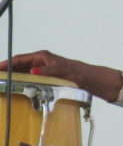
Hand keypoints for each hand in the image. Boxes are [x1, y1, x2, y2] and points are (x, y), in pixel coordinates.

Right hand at [0, 50, 120, 100]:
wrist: (90, 79)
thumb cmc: (78, 73)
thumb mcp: (63, 71)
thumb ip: (48, 71)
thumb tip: (33, 71)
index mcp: (43, 57)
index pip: (19, 59)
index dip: (6, 63)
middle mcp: (41, 62)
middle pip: (19, 65)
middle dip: (7, 71)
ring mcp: (43, 69)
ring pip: (23, 72)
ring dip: (13, 77)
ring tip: (3, 84)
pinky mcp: (46, 77)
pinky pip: (30, 79)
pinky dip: (22, 82)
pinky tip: (16, 88)